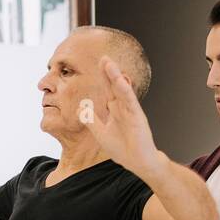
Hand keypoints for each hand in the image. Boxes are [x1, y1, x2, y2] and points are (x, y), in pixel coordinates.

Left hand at [82, 57, 162, 177]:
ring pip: (122, 90)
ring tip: (109, 64)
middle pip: (115, 86)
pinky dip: (126, 91)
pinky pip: (131, 102)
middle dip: (109, 71)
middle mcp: (124, 107)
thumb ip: (91, 121)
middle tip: (104, 57)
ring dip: (116, 77)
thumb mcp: (101, 134)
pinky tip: (120, 81)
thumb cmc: (123, 149)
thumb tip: (81, 108)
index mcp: (115, 110)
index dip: (104, 76)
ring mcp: (131, 111)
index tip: (99, 62)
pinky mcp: (138, 117)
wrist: (138, 163)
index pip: (108, 89)